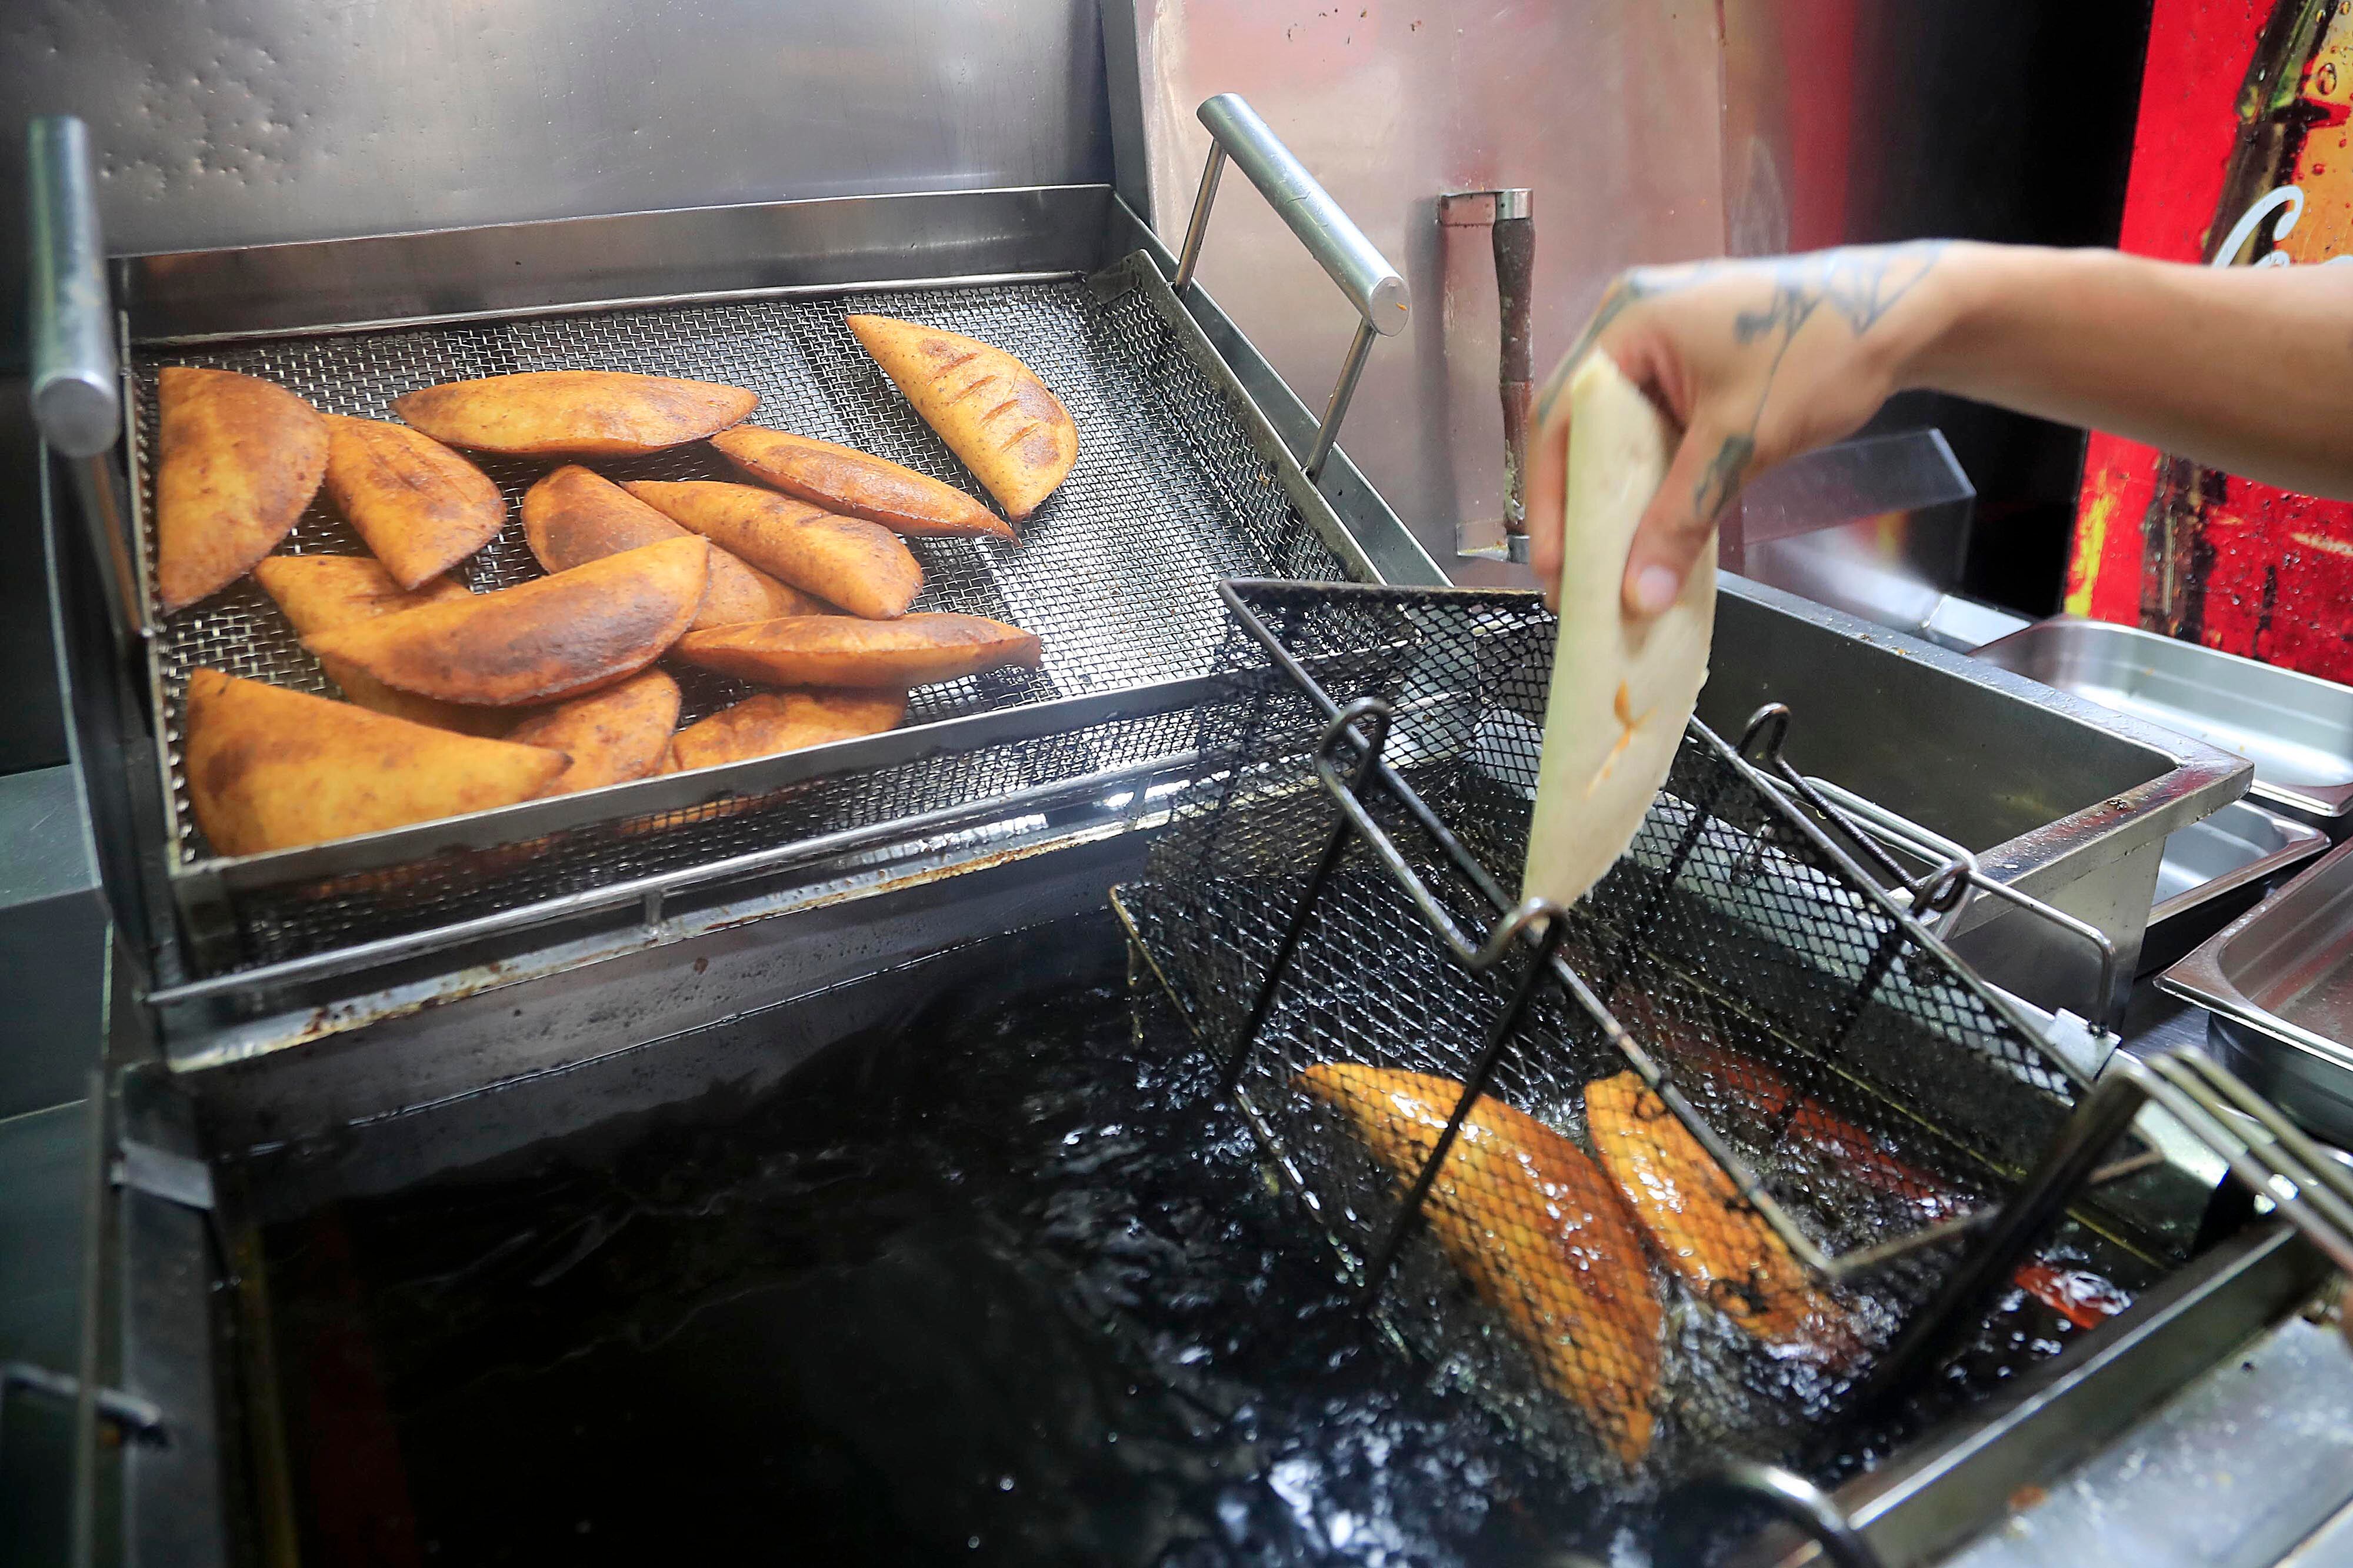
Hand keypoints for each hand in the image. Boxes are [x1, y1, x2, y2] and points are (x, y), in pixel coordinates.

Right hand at [1525, 243, 1952, 615]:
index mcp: (1625, 323)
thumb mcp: (1741, 443)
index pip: (1559, 422)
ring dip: (1612, 496)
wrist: (1903, 314)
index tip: (1555, 569)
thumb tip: (1640, 598)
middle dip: (1577, 506)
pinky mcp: (1690, 363)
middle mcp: (1629, 323)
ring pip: (1614, 432)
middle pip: (1578, 428)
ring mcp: (1660, 341)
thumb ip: (1681, 519)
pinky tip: (1651, 526)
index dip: (1551, 502)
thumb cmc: (1820, 356)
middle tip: (1574, 578)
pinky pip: (1649, 426)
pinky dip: (1648, 477)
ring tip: (1608, 563)